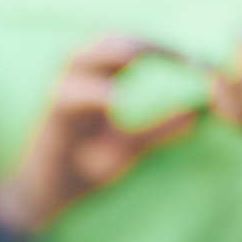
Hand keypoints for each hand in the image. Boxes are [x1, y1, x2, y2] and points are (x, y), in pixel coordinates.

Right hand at [0, 33, 197, 235]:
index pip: (130, 44)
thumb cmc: (83, 168)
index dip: (161, 45)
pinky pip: (67, 99)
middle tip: (177, 53)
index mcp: (97, 79)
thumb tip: (198, 114)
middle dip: (142, 41)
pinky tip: (116, 99)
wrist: (43, 200)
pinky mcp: (48, 123)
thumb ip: (159, 130)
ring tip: (143, 56)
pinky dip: (91, 94)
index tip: (193, 58)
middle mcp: (76, 80)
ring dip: (113, 53)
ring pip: (79, 58)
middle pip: (106, 41)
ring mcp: (60, 98)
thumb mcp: (129, 148)